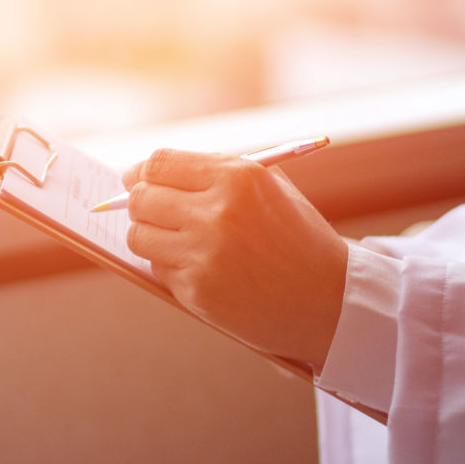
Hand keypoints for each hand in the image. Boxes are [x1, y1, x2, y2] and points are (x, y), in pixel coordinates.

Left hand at [122, 149, 348, 365]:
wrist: (329, 300)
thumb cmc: (299, 238)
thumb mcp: (271, 188)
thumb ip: (217, 172)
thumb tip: (154, 171)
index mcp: (238, 177)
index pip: (160, 163)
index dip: (141, 171)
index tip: (135, 178)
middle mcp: (217, 213)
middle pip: (141, 198)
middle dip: (139, 202)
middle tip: (150, 209)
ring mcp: (204, 255)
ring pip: (139, 235)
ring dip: (150, 235)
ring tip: (176, 239)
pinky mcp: (197, 291)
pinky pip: (157, 269)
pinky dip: (171, 266)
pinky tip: (200, 267)